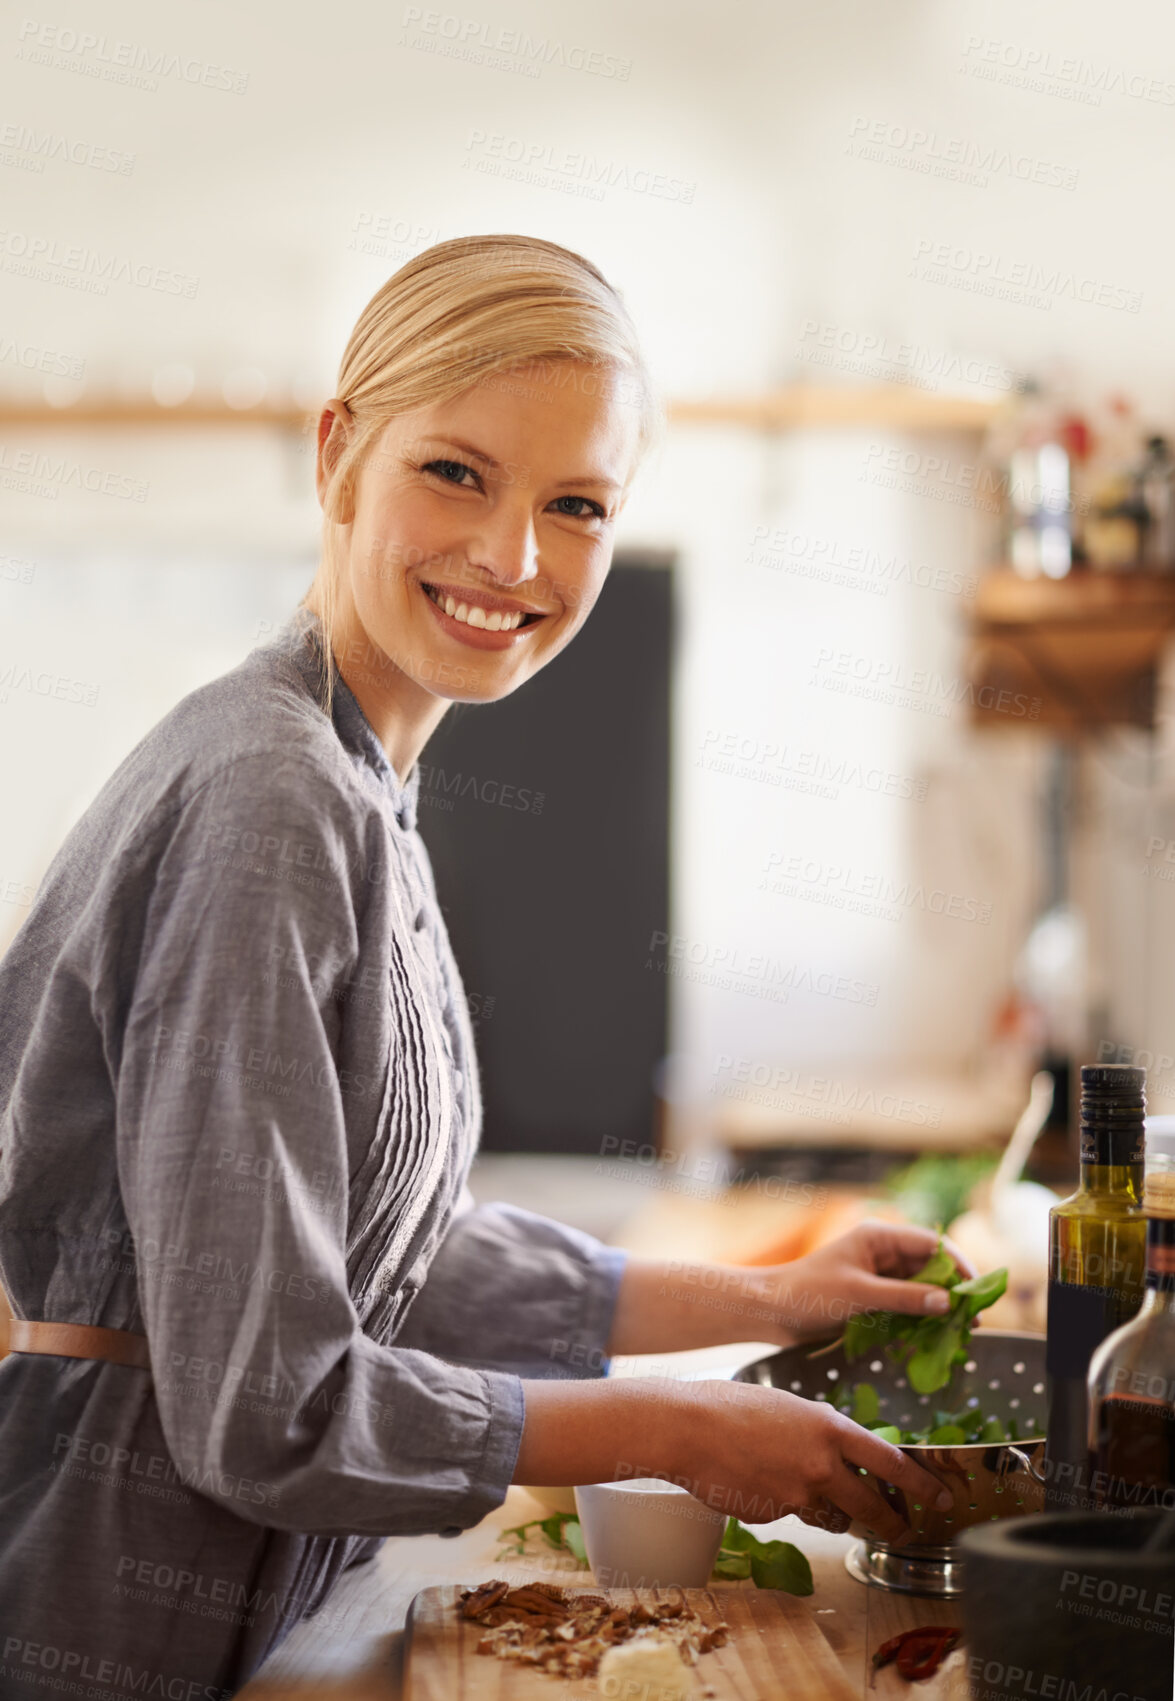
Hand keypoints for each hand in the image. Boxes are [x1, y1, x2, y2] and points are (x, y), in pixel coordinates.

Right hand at [670, 1379, 952, 1544]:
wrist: (687, 1427)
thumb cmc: (732, 1405)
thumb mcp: (789, 1408)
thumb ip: (820, 1432)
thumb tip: (838, 1452)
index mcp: (830, 1429)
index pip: (891, 1462)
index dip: (922, 1485)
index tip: (941, 1497)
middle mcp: (821, 1464)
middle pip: (872, 1506)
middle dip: (891, 1522)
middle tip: (901, 1529)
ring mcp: (798, 1494)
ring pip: (832, 1516)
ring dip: (833, 1512)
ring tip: (808, 1489)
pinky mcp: (774, 1515)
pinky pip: (793, 1515)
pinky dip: (786, 1505)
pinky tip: (761, 1482)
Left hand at [757, 1219, 977, 1343]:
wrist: (772, 1311)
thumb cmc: (809, 1292)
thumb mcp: (859, 1294)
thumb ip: (904, 1298)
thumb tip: (948, 1301)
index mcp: (879, 1237)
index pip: (930, 1243)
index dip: (958, 1264)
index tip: (977, 1290)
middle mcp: (882, 1253)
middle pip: (930, 1268)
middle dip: (952, 1292)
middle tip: (974, 1320)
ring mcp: (878, 1276)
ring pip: (921, 1290)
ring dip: (939, 1310)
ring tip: (961, 1334)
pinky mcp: (873, 1299)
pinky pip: (906, 1307)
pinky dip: (919, 1322)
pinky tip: (932, 1341)